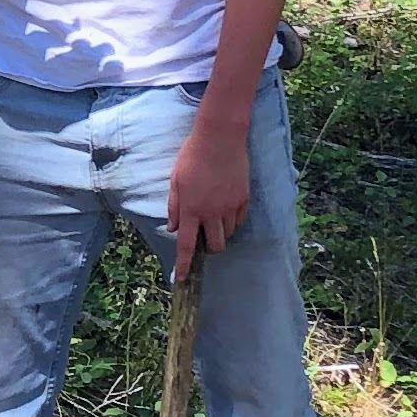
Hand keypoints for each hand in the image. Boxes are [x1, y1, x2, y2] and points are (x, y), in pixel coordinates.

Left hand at [163, 100, 252, 271]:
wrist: (220, 137)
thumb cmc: (192, 156)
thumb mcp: (175, 180)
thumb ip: (174, 206)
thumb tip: (173, 228)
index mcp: (191, 209)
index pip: (187, 245)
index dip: (184, 264)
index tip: (182, 279)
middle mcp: (211, 212)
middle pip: (214, 246)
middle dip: (208, 248)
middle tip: (203, 235)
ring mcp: (230, 206)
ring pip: (228, 234)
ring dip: (220, 234)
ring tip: (214, 218)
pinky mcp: (243, 199)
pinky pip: (239, 220)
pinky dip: (232, 221)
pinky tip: (226, 209)